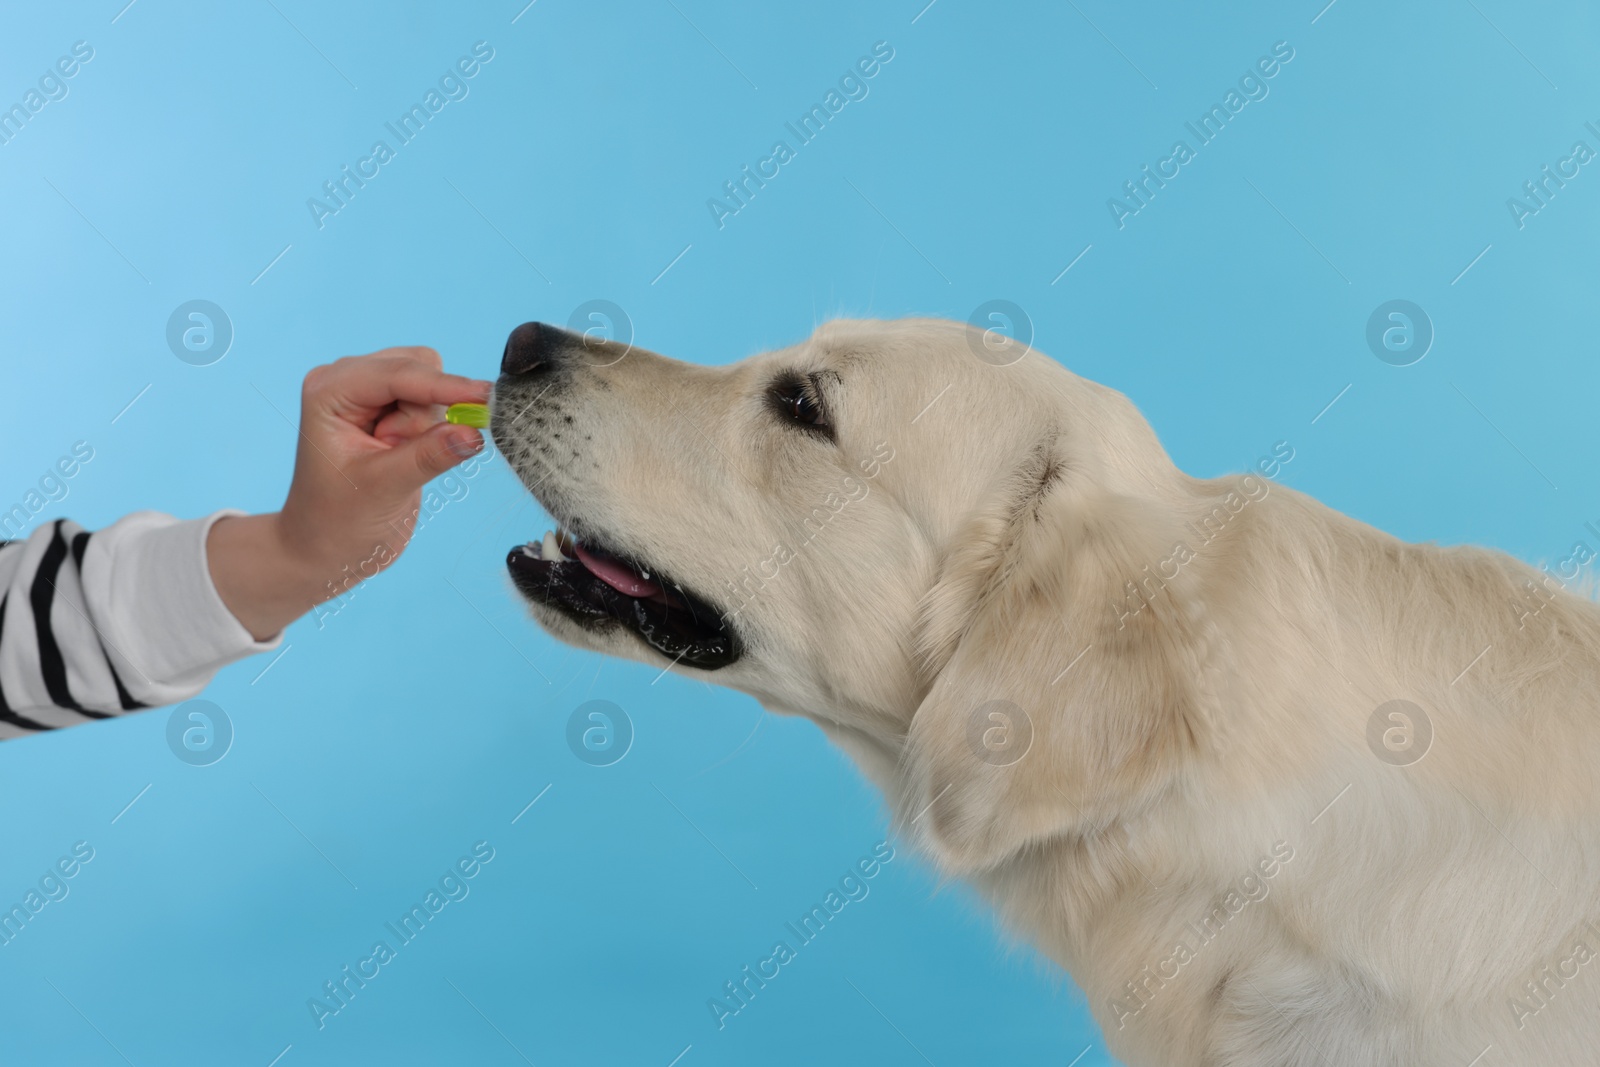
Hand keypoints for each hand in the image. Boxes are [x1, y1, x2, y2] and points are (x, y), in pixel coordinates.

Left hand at [208, 347, 491, 638]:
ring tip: (397, 459)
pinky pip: (432, 406)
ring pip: (430, 387)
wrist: (325, 549)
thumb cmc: (336, 522)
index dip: (444, 386)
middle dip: (428, 412)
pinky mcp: (389, 412)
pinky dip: (434, 430)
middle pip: (418, 369)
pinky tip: (406, 455)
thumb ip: (429, 456)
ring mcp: (369, 395)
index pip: (398, 373)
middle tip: (404, 454)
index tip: (486, 397)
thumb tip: (473, 432)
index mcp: (330, 390)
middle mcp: (347, 381)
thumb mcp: (383, 489)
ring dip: (429, 425)